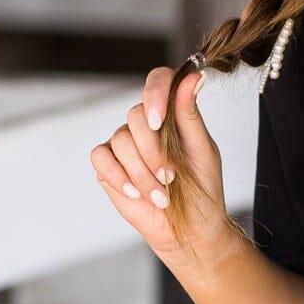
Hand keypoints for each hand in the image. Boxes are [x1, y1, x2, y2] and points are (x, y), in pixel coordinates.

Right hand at [89, 64, 227, 260]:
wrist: (189, 228)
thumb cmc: (201, 189)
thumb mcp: (202, 150)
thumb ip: (190, 114)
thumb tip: (194, 76)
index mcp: (171, 114)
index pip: (158, 81)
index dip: (154, 93)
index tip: (158, 122)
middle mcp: (144, 124)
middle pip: (134, 116)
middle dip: (153, 151)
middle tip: (170, 176)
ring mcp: (124, 144)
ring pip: (120, 141)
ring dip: (142, 173)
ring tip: (161, 195)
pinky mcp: (107, 165)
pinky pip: (101, 159)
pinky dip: (119, 177)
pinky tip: (137, 193)